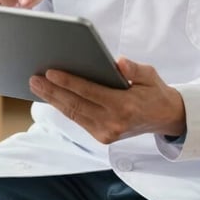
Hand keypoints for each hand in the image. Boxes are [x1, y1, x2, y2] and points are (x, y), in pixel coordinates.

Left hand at [28, 56, 185, 142]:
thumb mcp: (150, 75)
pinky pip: (78, 119)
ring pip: (73, 114)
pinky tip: (51, 96)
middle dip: (52, 91)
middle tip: (33, 78)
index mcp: (125, 106)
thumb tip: (119, 62)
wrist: (165, 118)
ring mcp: (106, 133)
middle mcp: (113, 122)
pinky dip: (63, 107)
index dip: (68, 82)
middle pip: (75, 105)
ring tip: (36, 85)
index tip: (50, 72)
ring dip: (53, 100)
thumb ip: (134, 69)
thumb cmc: (155, 91)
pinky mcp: (102, 137)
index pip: (89, 92)